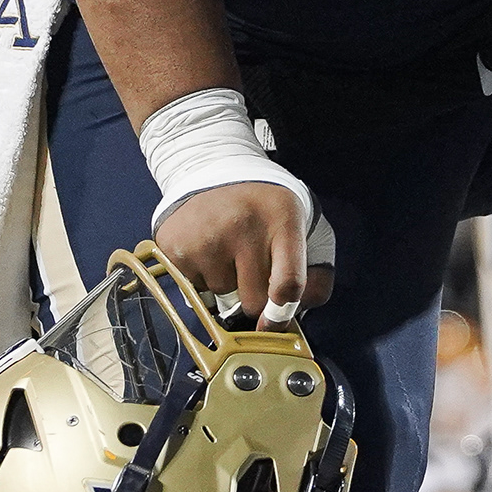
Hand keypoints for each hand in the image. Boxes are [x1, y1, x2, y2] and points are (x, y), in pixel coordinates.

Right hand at [135, 86, 333, 326]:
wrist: (213, 167)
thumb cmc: (267, 208)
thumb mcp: (304, 228)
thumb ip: (316, 274)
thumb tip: (296, 314)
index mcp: (283, 220)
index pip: (287, 284)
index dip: (283, 314)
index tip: (275, 324)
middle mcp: (243, 226)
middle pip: (253, 301)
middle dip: (255, 297)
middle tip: (253, 270)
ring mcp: (206, 236)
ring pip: (221, 297)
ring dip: (226, 285)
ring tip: (227, 250)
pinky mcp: (175, 245)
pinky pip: (193, 288)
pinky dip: (200, 278)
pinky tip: (206, 249)